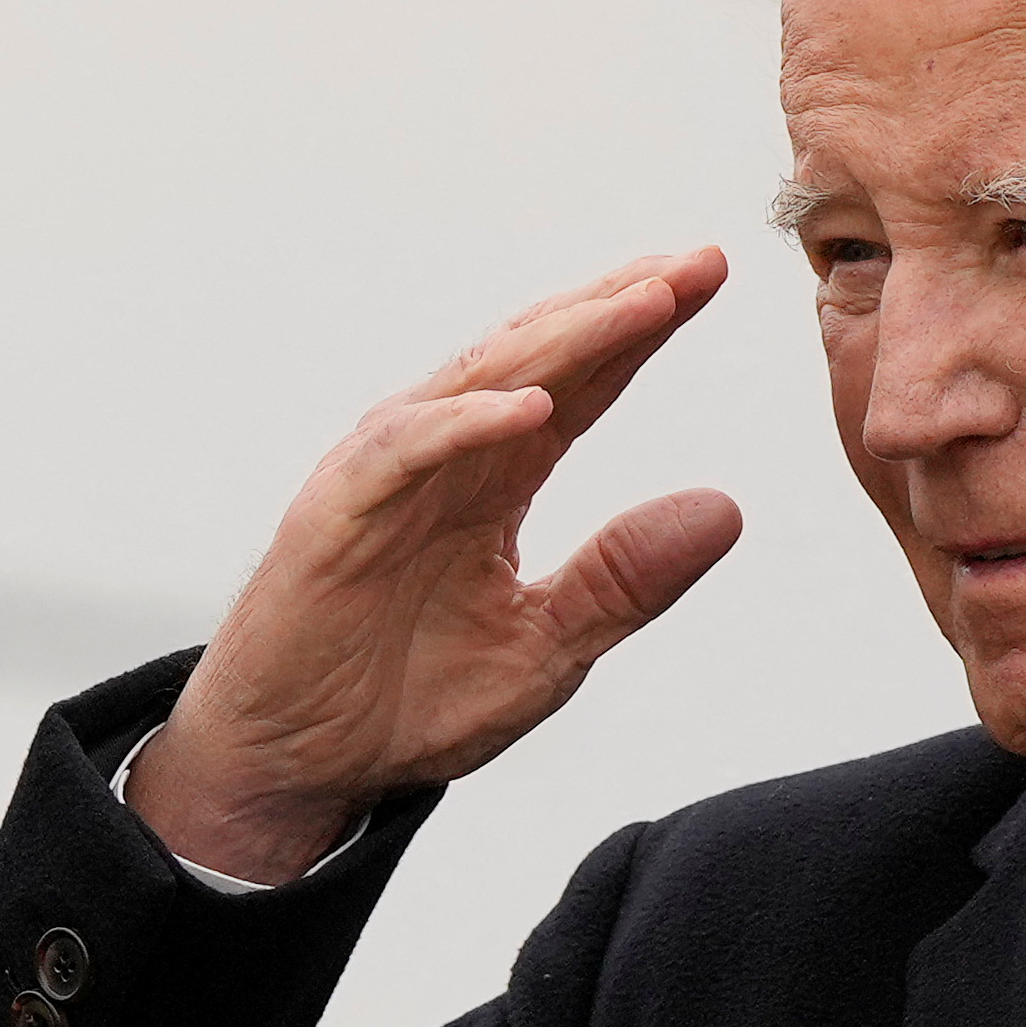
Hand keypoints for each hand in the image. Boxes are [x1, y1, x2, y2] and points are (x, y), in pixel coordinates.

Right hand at [130, 246, 741, 882]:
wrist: (299, 764)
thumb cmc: (406, 703)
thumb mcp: (547, 650)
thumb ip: (625, 580)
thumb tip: (726, 508)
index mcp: (494, 481)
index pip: (582, 386)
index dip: (643, 331)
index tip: (713, 276)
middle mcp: (442, 458)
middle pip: (539, 358)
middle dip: (619, 306)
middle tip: (698, 261)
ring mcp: (385, 477)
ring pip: (480, 383)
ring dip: (563, 340)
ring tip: (643, 303)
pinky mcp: (336, 514)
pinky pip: (406, 452)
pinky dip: (467, 424)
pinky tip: (536, 406)